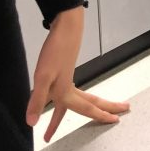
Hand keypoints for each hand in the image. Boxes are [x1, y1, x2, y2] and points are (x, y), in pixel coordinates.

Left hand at [26, 7, 128, 141]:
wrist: (65, 27)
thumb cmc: (55, 51)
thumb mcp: (42, 77)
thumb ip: (38, 100)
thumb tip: (32, 123)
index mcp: (66, 92)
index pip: (86, 109)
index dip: (97, 118)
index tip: (115, 122)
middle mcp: (69, 87)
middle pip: (91, 103)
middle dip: (103, 112)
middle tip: (118, 118)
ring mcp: (68, 78)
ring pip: (83, 97)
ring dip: (91, 107)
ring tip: (98, 114)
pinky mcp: (64, 70)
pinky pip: (75, 91)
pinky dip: (77, 99)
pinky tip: (67, 98)